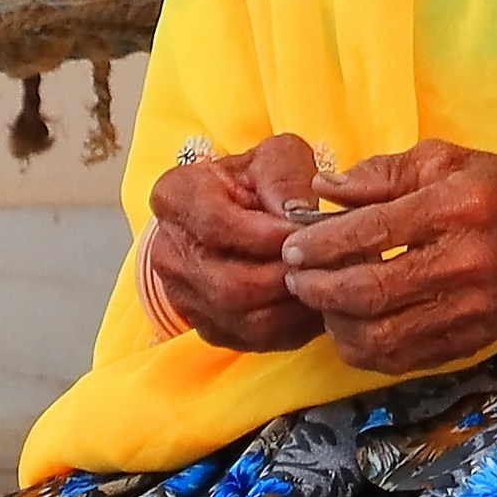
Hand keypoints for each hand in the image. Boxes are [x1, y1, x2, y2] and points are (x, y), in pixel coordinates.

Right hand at [144, 134, 325, 351]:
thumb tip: (299, 215)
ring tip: (325, 282)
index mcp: (176, 197)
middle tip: (326, 263)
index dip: (267, 234)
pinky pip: (253, 339)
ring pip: (244, 318)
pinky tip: (315, 302)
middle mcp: (170, 252)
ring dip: (292, 305)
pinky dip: (292, 326)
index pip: (217, 225)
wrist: (236, 213)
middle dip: (285, 275)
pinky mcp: (209, 327)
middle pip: (230, 284)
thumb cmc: (257, 180)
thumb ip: (286, 176)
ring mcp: (185, 296)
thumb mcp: (275, 157)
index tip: (306, 230)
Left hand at [281, 140, 496, 375]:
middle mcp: (464, 263)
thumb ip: (383, 174)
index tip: (291, 244)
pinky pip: (403, 358)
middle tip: (293, 276)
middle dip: (316, 286)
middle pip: (369, 290)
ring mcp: (470, 310)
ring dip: (335, 323)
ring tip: (319, 301)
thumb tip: (323, 190)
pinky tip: (350, 326)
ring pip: (380, 335)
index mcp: (456, 208)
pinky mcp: (471, 341)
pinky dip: (365, 348)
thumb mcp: (450, 160)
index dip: (320, 243)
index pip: (372, 232)